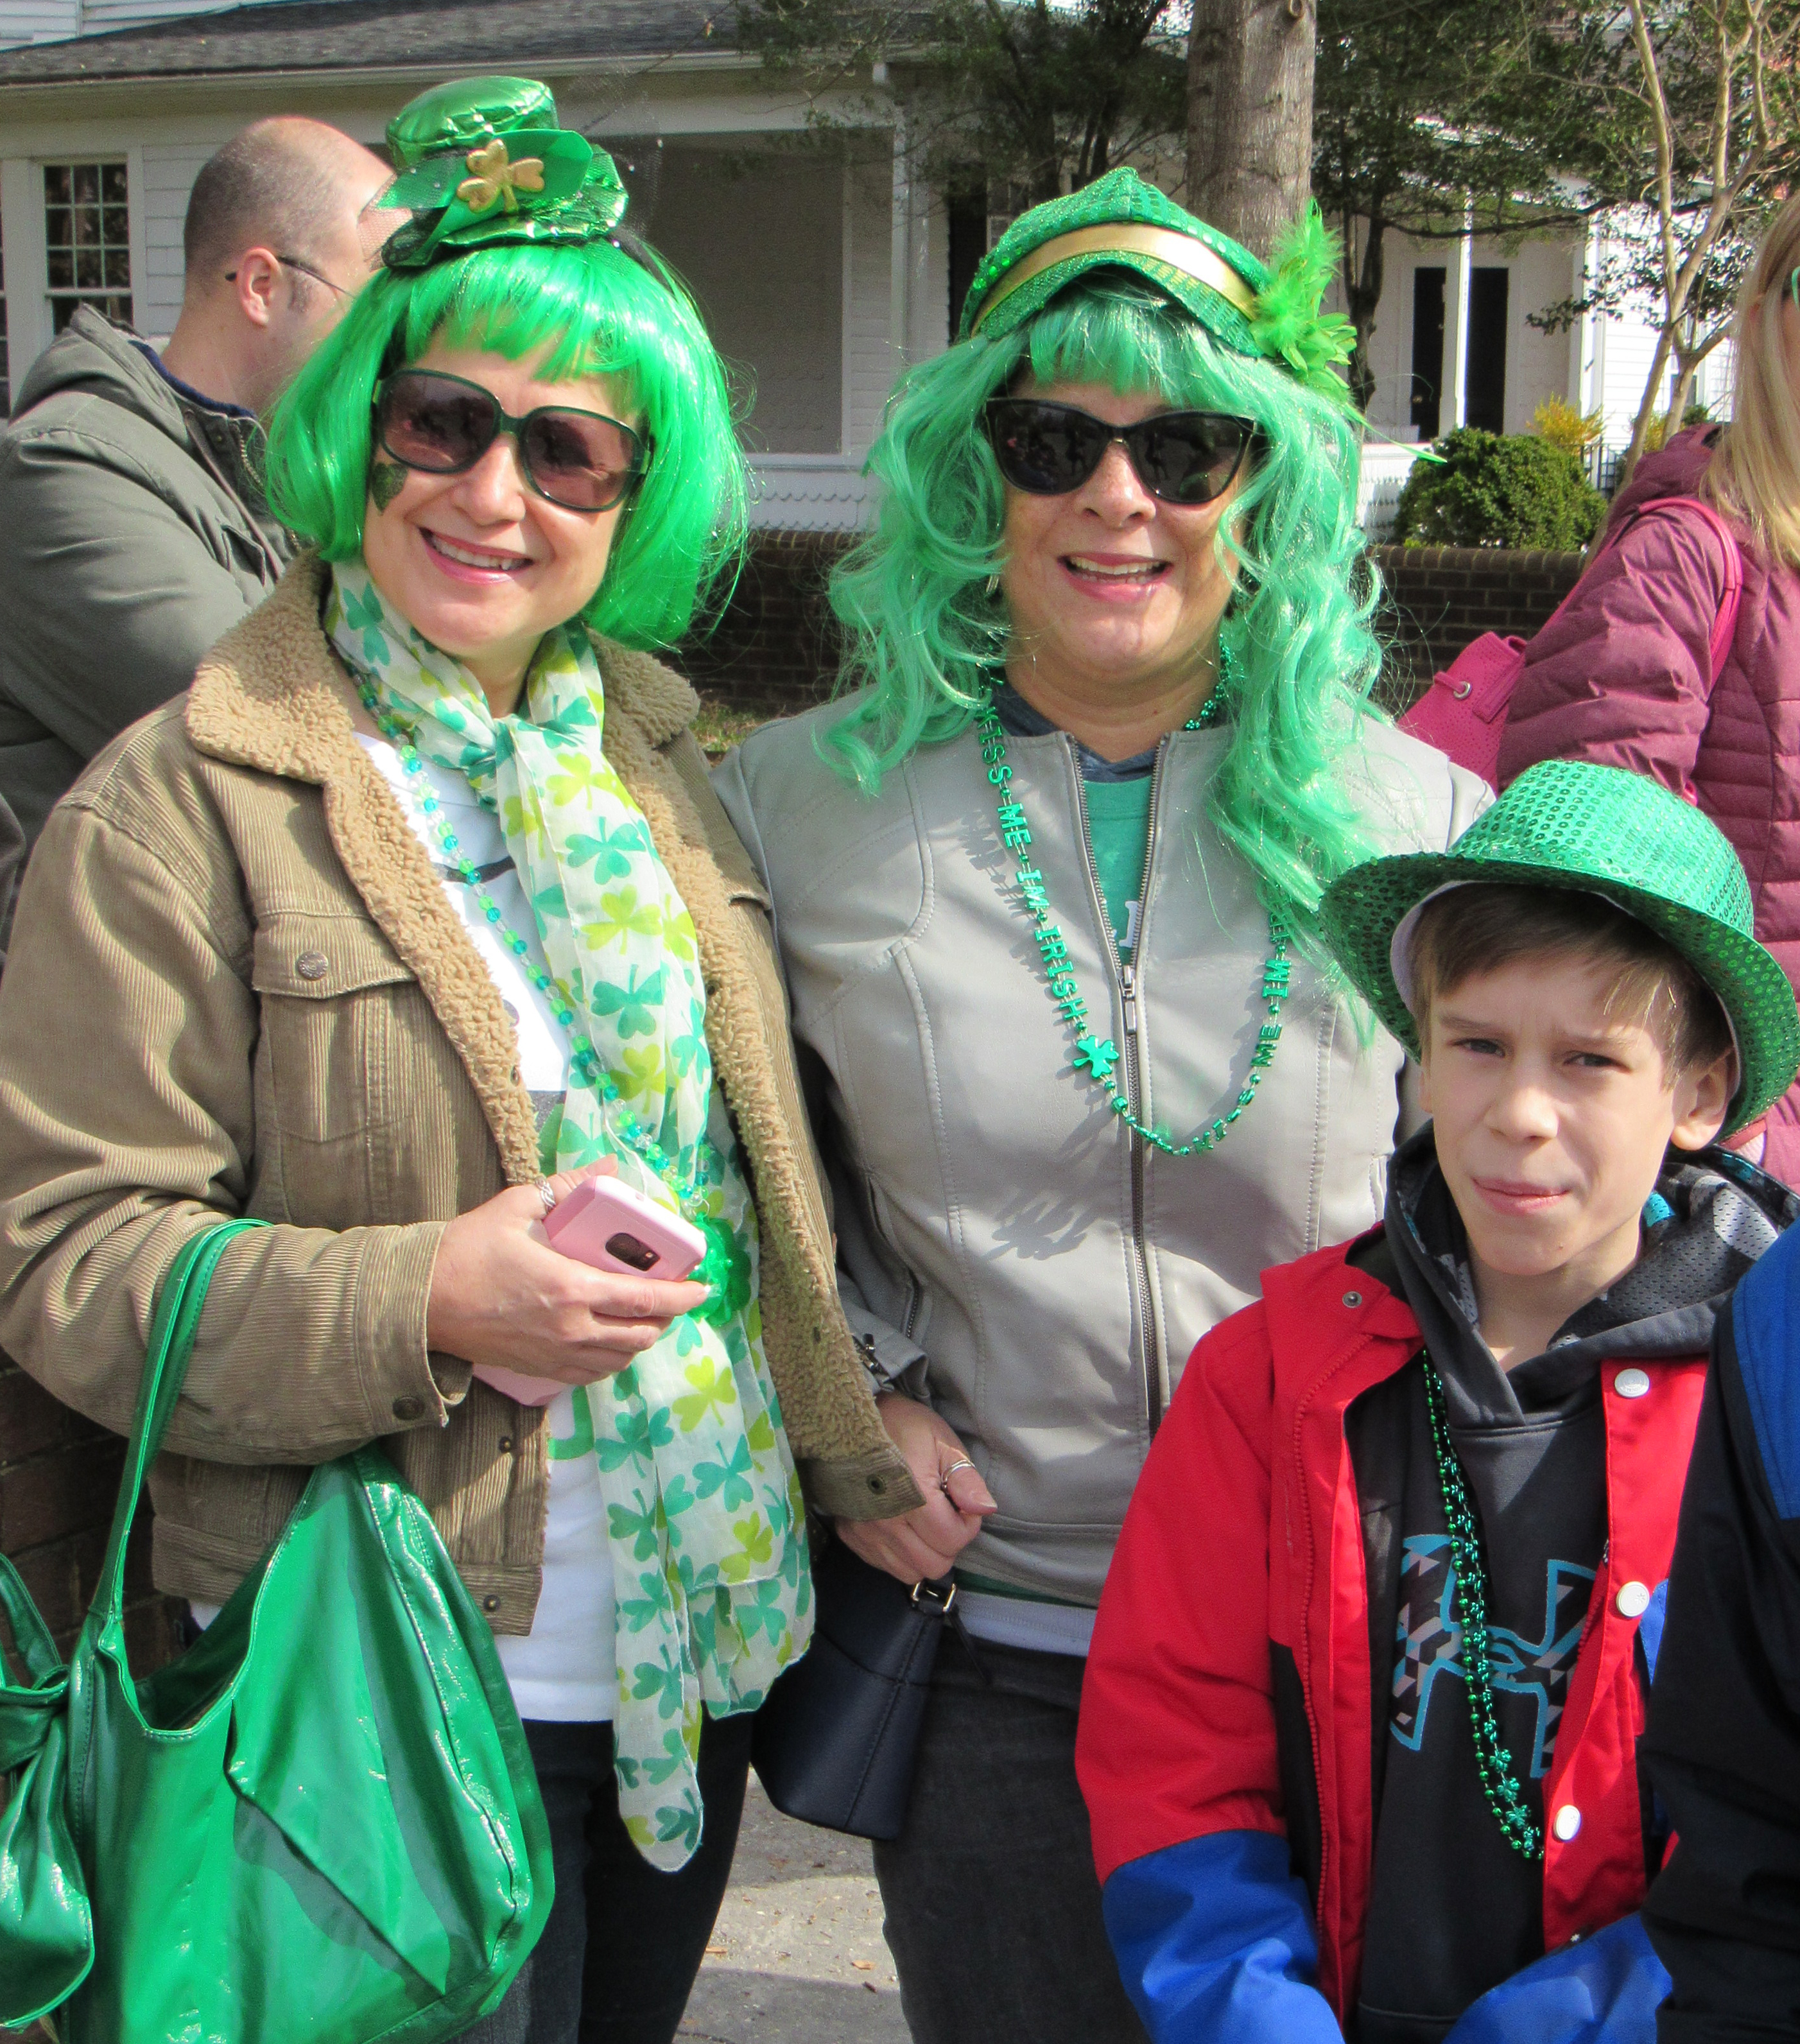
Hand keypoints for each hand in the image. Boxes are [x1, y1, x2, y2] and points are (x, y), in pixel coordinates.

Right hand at [426, 1160, 709, 1386]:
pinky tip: (610, 1340)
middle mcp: (571, 1329)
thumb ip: (567, 1187)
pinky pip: (591, 1374)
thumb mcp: (518, 1207)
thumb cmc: (466, 1250)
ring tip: (645, 1318)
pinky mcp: (538, 1370)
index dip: (683, 1297)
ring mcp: (555, 1355)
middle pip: (641, 1335)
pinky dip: (611, 1359)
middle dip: (666, 1319)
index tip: (702, 1288)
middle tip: (673, 1298)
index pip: (646, 1300)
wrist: (420, 1301)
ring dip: (640, 1340)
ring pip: (619, 1359)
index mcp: (572, 1288)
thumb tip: (609, 1167)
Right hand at [835, 1393, 995, 1583]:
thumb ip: (966, 1479)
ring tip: (923, 1522)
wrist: (853, 1422)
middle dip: (947, 1543)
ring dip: (925, 1553)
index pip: (952, 1540)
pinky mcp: (852, 1537)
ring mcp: (865, 1532)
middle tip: (944, 1515)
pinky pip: (886, 1566)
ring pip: (911, 1572)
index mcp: (912, 1498)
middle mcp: (885, 1522)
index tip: (960, 1503)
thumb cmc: (905, 1428)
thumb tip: (985, 1510)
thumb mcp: (943, 1443)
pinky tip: (902, 1526)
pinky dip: (901, 1554)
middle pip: (933, 1565)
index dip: (967, 1525)